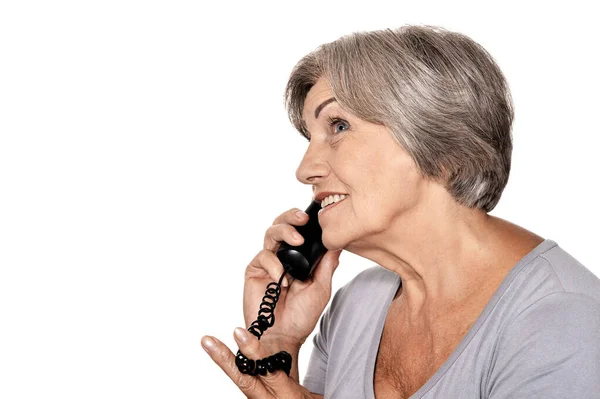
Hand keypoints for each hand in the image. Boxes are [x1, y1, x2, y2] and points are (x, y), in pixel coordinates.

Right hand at [201, 207, 340, 396]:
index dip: (304, 220)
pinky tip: (282, 279)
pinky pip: (263, 256)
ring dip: (284, 231)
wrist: (284, 336)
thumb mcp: (321, 287)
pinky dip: (274, 265)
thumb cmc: (301, 315)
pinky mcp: (254, 271)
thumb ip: (327, 265)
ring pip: (270, 233)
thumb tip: (338, 243)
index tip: (317, 216)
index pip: (299, 230)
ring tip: (297, 240)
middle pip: (281, 224)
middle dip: (291, 216)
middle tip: (303, 218)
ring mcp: (268, 263)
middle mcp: (282, 256)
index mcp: (298, 257)